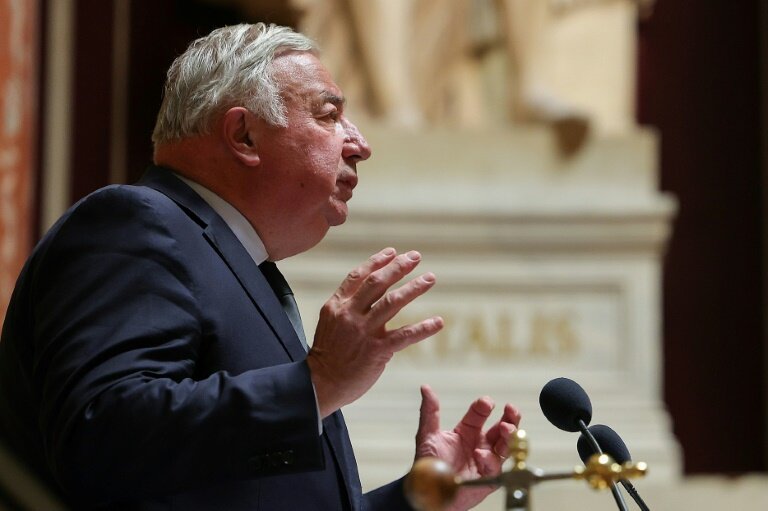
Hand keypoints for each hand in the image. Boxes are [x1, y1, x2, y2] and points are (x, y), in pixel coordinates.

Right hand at [306, 248, 443, 416]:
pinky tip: (438, 322)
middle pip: (377, 282)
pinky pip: (404, 336)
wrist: (320, 384)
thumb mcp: (330, 323)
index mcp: (337, 305)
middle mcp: (350, 314)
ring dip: (413, 288)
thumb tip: (370, 294)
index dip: (377, 261)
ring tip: (429, 278)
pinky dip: (423, 328)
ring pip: (392, 302)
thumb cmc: (328, 355)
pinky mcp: (376, 350)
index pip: (359, 276)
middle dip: (398, 267)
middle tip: (416, 257)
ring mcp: (363, 331)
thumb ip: (349, 307)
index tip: (393, 252)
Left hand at [415, 385, 520, 510]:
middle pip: (502, 428)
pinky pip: (495, 467)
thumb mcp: (427, 434)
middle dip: (510, 418)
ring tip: (505, 428)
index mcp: (466, 432)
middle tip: (511, 409)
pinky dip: (489, 459)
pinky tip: (480, 454)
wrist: (427, 489)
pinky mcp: (488, 478)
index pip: (480, 414)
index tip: (486, 402)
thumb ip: (429, 412)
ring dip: (509, 436)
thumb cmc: (428, 464)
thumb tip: (426, 388)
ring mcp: (485, 461)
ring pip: (506, 446)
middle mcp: (479, 445)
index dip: (484, 406)